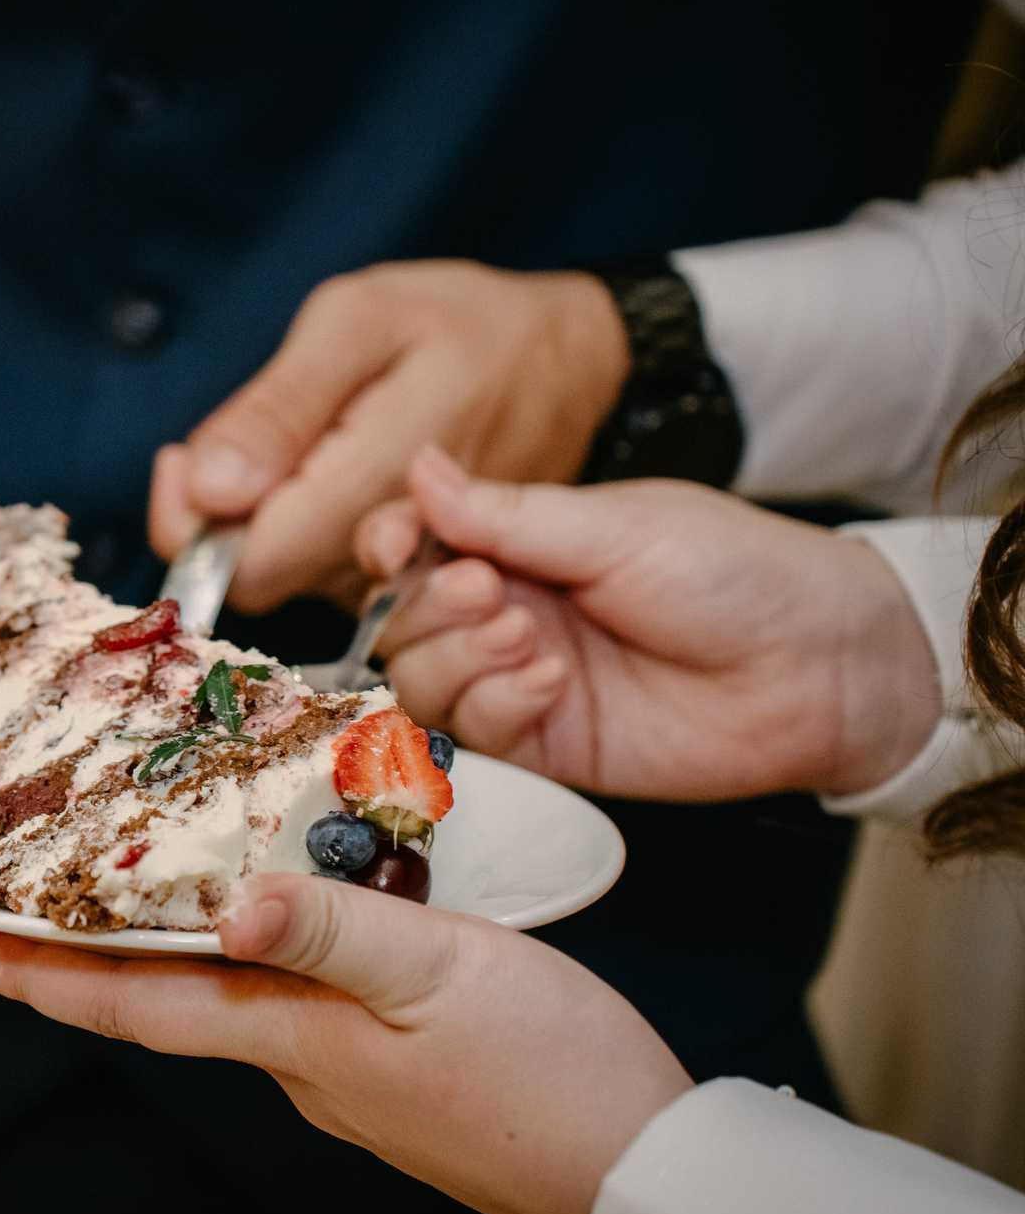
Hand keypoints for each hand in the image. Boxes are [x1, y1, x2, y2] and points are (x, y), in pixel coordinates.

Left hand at [0, 873, 692, 1213]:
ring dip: (174, 945)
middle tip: (19, 900)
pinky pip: (300, 1001)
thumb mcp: (442, 973)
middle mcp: (301, 1064)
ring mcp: (347, 1076)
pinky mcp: (397, 1073)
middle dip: (87, 950)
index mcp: (292, 1036)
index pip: (134, 999)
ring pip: (235, 995)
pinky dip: (262, 952)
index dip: (39, 971)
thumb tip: (230, 902)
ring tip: (136, 883)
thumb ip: (334, 928)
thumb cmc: (554, 1082)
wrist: (648, 1180)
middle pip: (166, 996)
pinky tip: (283, 916)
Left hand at [149, 261, 628, 611]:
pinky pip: (325, 564)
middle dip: (217, 516)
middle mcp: (389, 555)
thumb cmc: (466, 323)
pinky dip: (300, 515)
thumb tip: (207, 485)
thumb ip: (280, 409)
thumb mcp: (361, 323)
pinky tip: (322, 456)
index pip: (246, 569)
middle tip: (234, 436)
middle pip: (258, 580)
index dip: (191, 526)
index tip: (186, 459)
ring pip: (290, 574)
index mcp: (375, 493)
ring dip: (263, 513)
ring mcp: (399, 572)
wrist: (576, 357)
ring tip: (291, 432)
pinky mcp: (405, 571)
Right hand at [362, 445, 938, 800]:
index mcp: (522, 545)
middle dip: (429, 605)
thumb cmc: (740, 574)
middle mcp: (511, 611)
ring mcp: (523, 680)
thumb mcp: (616, 527)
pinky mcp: (546, 746)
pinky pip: (473, 732)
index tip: (398, 547)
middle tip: (488, 592)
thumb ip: (506, 513)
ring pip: (423, 679)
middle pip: (404, 619)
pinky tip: (553, 682)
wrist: (823, 669)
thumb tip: (419, 466)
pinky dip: (496, 704)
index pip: (416, 544)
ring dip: (458, 656)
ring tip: (527, 637)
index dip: (390, 545)